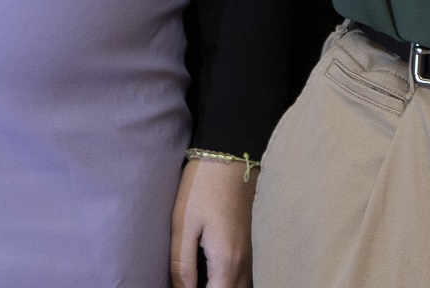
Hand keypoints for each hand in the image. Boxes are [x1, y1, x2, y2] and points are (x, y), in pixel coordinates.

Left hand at [169, 155, 254, 287]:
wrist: (229, 155)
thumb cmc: (203, 187)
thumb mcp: (184, 225)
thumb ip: (183, 265)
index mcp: (226, 262)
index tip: (181, 287)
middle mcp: (243, 264)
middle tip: (187, 282)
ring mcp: (249, 255)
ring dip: (221, 287)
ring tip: (198, 279)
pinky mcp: (247, 246)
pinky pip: (242, 278)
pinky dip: (228, 282)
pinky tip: (210, 275)